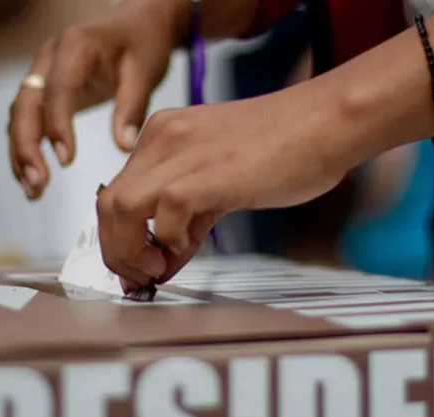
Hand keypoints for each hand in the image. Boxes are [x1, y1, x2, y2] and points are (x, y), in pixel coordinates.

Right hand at [7, 0, 178, 199]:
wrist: (138, 23)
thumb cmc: (143, 43)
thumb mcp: (145, 72)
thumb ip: (132, 108)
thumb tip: (123, 147)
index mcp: (75, 47)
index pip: (58, 89)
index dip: (58, 126)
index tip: (66, 159)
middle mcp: (49, 57)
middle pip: (25, 104)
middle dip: (26, 147)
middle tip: (38, 183)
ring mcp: (42, 72)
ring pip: (20, 115)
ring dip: (21, 153)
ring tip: (34, 190)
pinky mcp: (44, 89)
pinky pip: (28, 120)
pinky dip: (27, 148)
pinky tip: (34, 177)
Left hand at [96, 80, 351, 291]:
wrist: (326, 122)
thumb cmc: (285, 149)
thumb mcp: (221, 182)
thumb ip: (188, 220)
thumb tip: (164, 260)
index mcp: (163, 136)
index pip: (116, 193)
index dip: (119, 239)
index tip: (138, 268)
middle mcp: (163, 138)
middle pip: (107, 204)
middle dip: (116, 252)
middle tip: (141, 277)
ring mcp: (182, 152)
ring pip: (119, 208)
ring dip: (131, 251)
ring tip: (159, 268)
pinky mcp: (208, 172)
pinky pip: (164, 214)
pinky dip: (169, 241)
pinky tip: (191, 247)